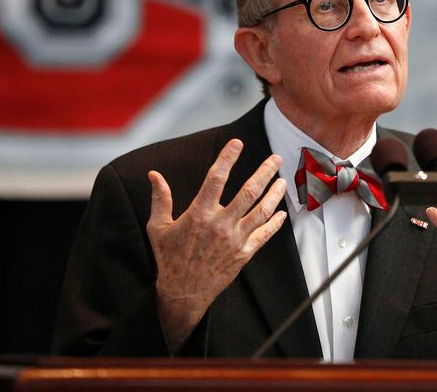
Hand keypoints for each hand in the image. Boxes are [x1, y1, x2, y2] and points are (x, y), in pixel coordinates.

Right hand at [146, 138, 286, 351]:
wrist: (183, 293)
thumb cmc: (169, 258)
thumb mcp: (158, 227)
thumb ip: (160, 199)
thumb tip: (153, 174)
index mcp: (199, 214)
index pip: (216, 178)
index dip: (227, 158)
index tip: (237, 143)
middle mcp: (220, 224)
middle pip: (249, 192)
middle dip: (264, 172)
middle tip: (276, 158)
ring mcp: (235, 239)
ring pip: (262, 212)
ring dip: (275, 195)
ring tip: (283, 181)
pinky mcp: (244, 254)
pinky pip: (264, 235)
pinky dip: (275, 223)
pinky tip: (283, 213)